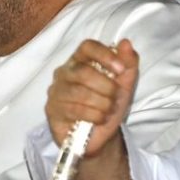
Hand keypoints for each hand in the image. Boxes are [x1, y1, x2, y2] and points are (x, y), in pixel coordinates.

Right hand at [46, 39, 138, 156]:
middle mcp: (64, 72)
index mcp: (81, 60)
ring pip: (79, 93)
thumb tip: (126, 43)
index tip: (120, 70)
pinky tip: (99, 119)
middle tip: (115, 98)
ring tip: (108, 110)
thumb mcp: (125, 85)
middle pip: (83, 71)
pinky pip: (74, 109)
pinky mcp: (51, 109)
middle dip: (106, 87)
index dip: (104, 55)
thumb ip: (128, 64)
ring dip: (102, 104)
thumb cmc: (109, 106)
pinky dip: (93, 116)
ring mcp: (55, 90)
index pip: (87, 47)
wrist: (102, 136)